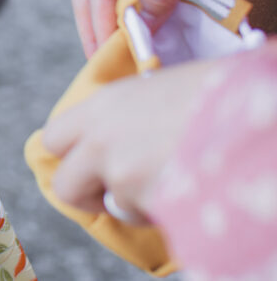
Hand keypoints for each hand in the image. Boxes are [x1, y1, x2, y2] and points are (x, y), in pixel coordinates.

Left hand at [42, 59, 214, 221]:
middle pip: (67, 187)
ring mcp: (127, 179)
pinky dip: (173, 214)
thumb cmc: (221, 89)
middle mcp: (103, 142)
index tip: (88, 157)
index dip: (71, 152)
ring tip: (180, 175)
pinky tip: (200, 188)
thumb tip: (126, 128)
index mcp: (102, 106)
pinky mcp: (156, 208)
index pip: (53, 138)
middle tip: (116, 190)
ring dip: (141, 202)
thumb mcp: (162, 88)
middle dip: (91, 193)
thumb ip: (130, 112)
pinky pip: (155, 220)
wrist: (261, 111)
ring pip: (118, 207)